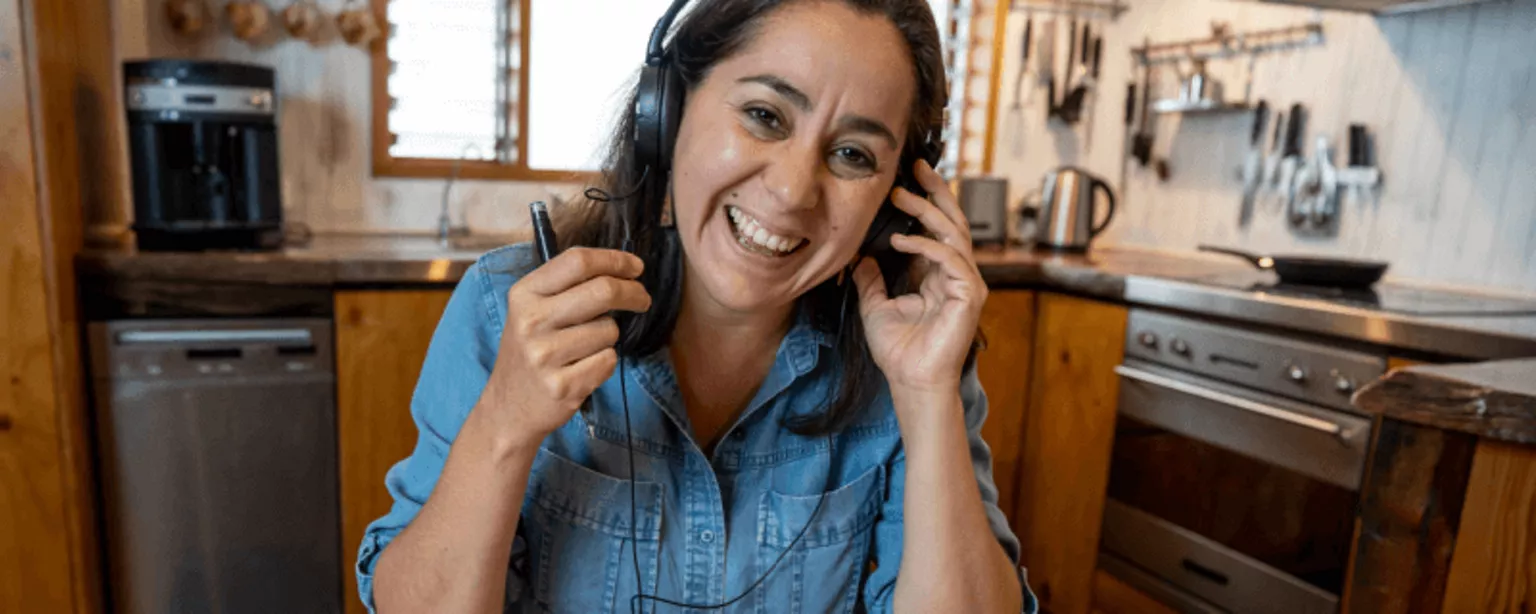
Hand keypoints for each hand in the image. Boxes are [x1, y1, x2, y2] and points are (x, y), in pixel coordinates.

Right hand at [475, 247, 651, 449]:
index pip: (578, 261)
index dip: (615, 260)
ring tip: (585, 348)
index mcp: (524, 294)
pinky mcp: (561, 386)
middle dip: (633, 293)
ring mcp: (544, 356)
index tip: (635, 267)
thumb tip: (622, 268)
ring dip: (609, 337)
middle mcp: (531, 321)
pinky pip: (608, 361)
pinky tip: (583, 369)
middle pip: (603, 291)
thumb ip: (566, 286)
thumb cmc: (530, 351)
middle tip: (642, 299)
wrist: (508, 407)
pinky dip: (605, 363)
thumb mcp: (531, 310)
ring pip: (609, 330)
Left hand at [853, 159, 986, 394]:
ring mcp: (966, 282)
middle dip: (935, 191)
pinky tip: (901, 241)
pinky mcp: (970, 294)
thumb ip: (870, 278)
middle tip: (917, 166)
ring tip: (902, 197)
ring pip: (953, 233)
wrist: (910, 380)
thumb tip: (860, 254)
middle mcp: (955, 273)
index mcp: (936, 273)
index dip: (923, 202)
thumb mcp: (874, 304)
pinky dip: (927, 246)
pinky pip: (951, 259)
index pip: (935, 228)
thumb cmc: (898, 349)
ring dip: (927, 211)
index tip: (903, 180)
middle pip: (952, 221)